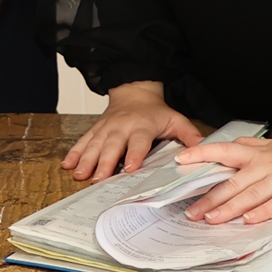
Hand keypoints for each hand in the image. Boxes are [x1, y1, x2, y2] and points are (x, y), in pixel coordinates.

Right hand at [61, 81, 201, 181]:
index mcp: (141, 125)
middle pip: (111, 146)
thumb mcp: (176, 119)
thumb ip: (189, 136)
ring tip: (79, 175)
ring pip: (94, 145)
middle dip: (104, 163)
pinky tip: (67, 165)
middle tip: (98, 179)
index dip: (134, 154)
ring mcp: (106, 128)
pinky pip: (83, 141)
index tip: (130, 168)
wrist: (134, 91)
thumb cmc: (155, 111)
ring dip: (86, 160)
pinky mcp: (96, 130)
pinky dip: (74, 153)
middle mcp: (121, 127)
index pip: (138, 142)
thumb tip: (203, 151)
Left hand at [175, 138, 271, 224]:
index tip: (182, 161)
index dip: (202, 154)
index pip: (224, 150)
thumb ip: (248, 147)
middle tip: (193, 211)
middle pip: (233, 182)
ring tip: (212, 219)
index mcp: (256, 152)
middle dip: (210, 198)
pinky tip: (247, 220)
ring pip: (250, 195)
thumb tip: (223, 148)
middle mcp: (265, 165)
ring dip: (229, 208)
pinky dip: (261, 212)